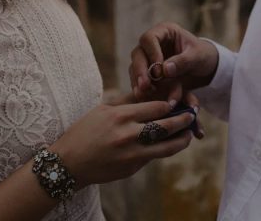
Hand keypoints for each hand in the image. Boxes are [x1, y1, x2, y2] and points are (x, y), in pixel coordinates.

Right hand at [49, 95, 194, 188]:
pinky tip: (169, 144)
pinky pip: (153, 156)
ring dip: (181, 140)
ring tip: (188, 134)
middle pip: (166, 126)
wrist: (68, 163)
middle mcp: (129, 135)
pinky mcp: (132, 168)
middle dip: (183, 120)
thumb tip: (148, 92)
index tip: (178, 100)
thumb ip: (127, 102)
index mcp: (121, 116)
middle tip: (192, 115)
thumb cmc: (84, 132)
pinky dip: (164, 149)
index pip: (156, 107)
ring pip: (167, 146)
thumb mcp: (103, 110)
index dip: (171, 103)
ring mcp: (132, 154)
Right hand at [129, 22, 218, 103]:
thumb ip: (183, 62)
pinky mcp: (148, 72)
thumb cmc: (202, 55)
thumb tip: (164, 70)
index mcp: (164, 31)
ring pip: (135, 68)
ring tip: (144, 93)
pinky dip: (143, 89)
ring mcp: (148, 57)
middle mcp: (152, 43)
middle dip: (140, 70)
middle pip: (138, 54)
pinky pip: (140, 80)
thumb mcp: (197, 57)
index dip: (151, 53)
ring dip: (139, 81)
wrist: (204, 67)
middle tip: (145, 85)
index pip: (149, 39)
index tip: (158, 71)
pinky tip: (146, 98)